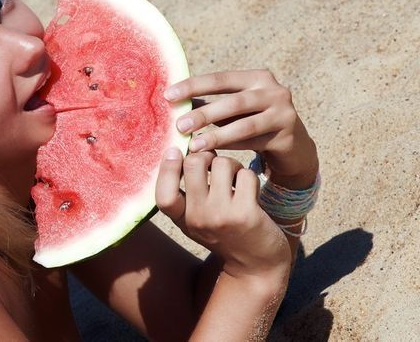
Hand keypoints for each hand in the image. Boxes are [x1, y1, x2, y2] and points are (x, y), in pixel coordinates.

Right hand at [156, 149, 290, 280]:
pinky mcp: (246, 214)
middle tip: (216, 164)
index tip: (174, 151)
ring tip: (236, 179)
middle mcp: (198, 218)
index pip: (164, 195)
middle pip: (193, 164)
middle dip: (207, 156)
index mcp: (183, 220)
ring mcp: (222, 216)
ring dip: (232, 165)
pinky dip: (249, 177)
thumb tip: (182, 151)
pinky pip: (245, 175)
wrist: (256, 267)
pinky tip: (251, 191)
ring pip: (222, 164)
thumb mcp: (198, 221)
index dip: (166, 169)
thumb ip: (187, 194)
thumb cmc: (226, 235)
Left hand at [165, 69, 317, 180]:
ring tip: (193, 145)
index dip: (194, 86)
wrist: (292, 146)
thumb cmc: (253, 122)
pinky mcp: (287, 136)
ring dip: (216, 135)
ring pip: (245, 125)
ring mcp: (284, 113)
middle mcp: (274, 91)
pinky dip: (231, 148)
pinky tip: (212, 155)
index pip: (220, 79)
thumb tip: (170, 101)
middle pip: (234, 102)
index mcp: (257, 77)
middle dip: (204, 114)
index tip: (168, 95)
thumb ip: (206, 103)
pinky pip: (254, 143)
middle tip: (179, 125)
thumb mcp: (231, 110)